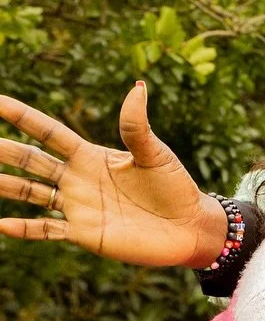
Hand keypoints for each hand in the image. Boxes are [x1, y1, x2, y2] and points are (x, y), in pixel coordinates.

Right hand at [0, 85, 227, 268]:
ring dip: (7, 186)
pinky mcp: (85, 233)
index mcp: (91, 155)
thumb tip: (137, 88)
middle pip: (33, 161)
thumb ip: (137, 126)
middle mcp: (78, 179)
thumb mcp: (155, 154)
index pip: (50, 132)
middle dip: (6, 150)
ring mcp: (78, 207)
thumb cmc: (175, 188)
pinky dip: (25, 229)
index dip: (24, 117)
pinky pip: (47, 230)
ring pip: (32, 193)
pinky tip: (1, 224)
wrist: (190, 228)